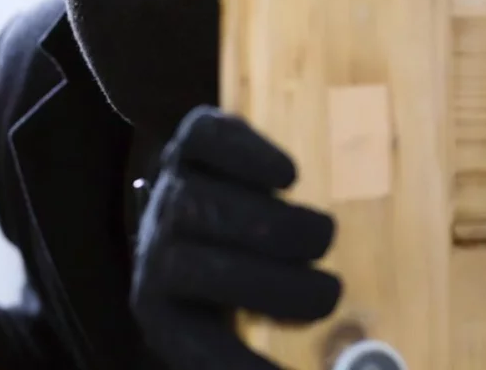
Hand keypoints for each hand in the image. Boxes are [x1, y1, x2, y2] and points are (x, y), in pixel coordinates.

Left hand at [130, 105, 341, 368]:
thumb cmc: (239, 271)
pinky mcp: (189, 139)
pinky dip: (247, 155)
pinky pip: (205, 140)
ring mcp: (170, 188)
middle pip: (191, 270)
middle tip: (330, 292)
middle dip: (269, 286)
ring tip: (321, 238)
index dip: (241, 366)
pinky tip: (288, 177)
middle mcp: (155, 250)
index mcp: (166, 312)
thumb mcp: (249, 318)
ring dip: (272, 225)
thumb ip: (281, 345)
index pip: (196, 351)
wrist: (196, 193)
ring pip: (198, 205)